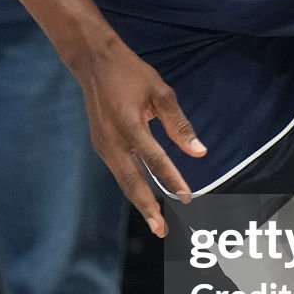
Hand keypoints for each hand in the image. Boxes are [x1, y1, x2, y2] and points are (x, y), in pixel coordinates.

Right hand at [76, 37, 205, 237]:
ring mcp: (103, 144)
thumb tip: (199, 152)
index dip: (171, 179)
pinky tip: (144, 198)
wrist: (93, 63)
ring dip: (140, 202)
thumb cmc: (131, 74)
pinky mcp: (101, 145)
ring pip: (124, 180)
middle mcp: (112, 139)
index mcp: (129, 123)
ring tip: (157, 222)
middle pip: (132, 180)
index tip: (186, 198)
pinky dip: (132, 187)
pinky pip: (119, 171)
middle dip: (148, 207)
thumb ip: (179, 124)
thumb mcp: (160, 92)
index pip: (154, 158)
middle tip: (163, 230)